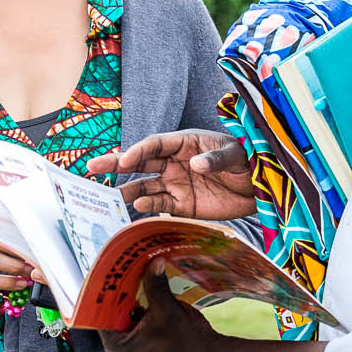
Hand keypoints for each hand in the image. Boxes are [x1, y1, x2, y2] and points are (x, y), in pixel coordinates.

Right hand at [87, 130, 254, 219]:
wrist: (259, 188)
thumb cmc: (247, 161)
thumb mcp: (234, 155)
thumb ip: (215, 158)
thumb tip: (195, 163)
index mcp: (184, 143)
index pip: (154, 145)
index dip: (138, 151)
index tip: (124, 160)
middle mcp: (174, 162)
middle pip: (140, 163)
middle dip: (116, 164)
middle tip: (92, 167)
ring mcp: (175, 183)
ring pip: (144, 186)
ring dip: (126, 190)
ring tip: (107, 196)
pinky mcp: (182, 204)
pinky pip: (159, 205)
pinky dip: (146, 207)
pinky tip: (135, 208)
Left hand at [100, 259, 220, 351]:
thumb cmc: (186, 345)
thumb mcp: (167, 312)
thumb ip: (156, 286)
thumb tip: (153, 262)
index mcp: (118, 344)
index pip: (99, 312)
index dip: (104, 289)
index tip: (109, 268)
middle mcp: (123, 340)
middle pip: (113, 306)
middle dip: (121, 285)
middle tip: (124, 262)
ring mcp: (135, 333)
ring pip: (127, 304)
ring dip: (132, 287)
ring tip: (135, 265)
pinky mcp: (146, 327)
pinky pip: (139, 305)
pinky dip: (143, 293)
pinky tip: (147, 276)